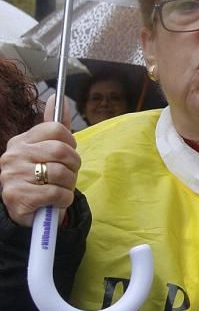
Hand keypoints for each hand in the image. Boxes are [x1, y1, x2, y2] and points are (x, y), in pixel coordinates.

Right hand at [0, 99, 79, 227]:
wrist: (31, 212)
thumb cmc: (44, 178)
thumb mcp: (50, 151)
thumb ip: (55, 126)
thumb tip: (57, 98)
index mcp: (20, 141)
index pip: (56, 128)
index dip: (70, 142)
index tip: (67, 154)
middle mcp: (12, 156)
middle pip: (61, 150)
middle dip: (73, 165)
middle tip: (67, 175)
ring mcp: (12, 176)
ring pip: (61, 173)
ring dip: (69, 184)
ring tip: (60, 188)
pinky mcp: (17, 196)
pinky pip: (56, 193)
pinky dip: (64, 199)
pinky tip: (56, 200)